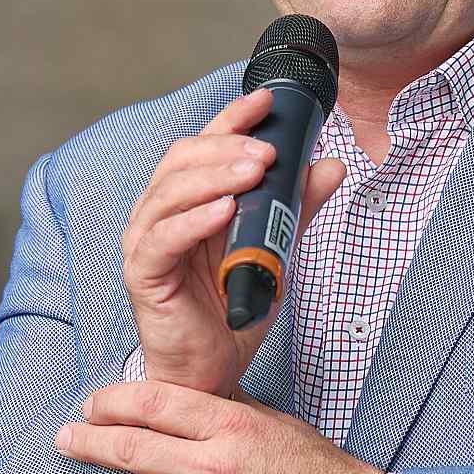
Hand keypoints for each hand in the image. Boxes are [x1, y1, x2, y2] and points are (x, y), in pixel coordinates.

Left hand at [59, 380, 385, 473]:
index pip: (153, 403)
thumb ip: (231, 417)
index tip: (91, 405)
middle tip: (65, 442)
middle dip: (88, 444)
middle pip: (132, 450)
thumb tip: (191, 407)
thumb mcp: (278, 427)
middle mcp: (213, 468)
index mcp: (230, 426)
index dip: (111, 401)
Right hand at [122, 88, 346, 394]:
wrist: (212, 372)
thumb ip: (296, 209)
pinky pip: (163, 239)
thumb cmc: (233, 312)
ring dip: (215, 176)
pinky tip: (225, 211)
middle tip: (268, 150)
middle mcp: (159, 215)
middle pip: (182, 161)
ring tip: (255, 171)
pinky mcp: (143, 276)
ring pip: (170, 193)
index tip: (267, 101)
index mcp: (187, 202)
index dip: (231, 119)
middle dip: (227, 147)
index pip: (203, 146)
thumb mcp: (276, 251)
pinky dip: (194, 220)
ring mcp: (146, 244)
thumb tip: (330, 165)